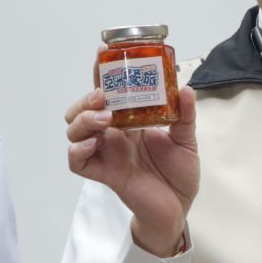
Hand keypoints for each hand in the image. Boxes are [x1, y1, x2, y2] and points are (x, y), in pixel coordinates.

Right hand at [65, 86, 198, 255]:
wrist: (178, 208)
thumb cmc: (178, 174)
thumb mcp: (186, 140)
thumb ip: (185, 115)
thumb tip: (186, 89)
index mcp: (129, 121)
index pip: (108, 93)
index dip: (101, 74)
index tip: (102, 54)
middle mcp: (113, 134)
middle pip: (83, 110)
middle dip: (87, 99)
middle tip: (103, 97)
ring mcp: (105, 153)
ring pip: (75, 131)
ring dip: (83, 119)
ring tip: (104, 118)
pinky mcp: (104, 174)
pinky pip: (77, 162)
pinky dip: (77, 150)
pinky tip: (91, 144)